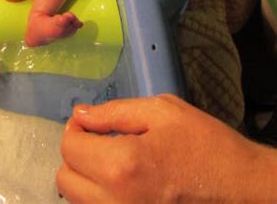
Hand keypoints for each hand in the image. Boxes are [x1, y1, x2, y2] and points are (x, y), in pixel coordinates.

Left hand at [57, 94, 276, 202]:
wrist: (241, 188)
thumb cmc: (205, 145)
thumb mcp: (163, 112)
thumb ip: (114, 112)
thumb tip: (80, 114)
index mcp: (123, 165)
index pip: (70, 148)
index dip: (75, 129)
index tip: (89, 123)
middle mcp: (117, 202)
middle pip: (65, 180)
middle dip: (75, 155)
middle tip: (97, 141)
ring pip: (78, 202)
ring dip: (84, 178)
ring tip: (110, 162)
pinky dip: (100, 198)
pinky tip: (121, 183)